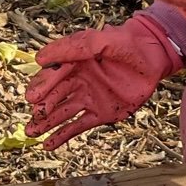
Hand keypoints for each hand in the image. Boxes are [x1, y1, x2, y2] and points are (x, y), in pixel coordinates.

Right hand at [24, 17, 178, 148]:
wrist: (153, 57)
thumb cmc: (126, 44)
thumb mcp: (100, 41)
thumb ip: (72, 48)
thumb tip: (39, 58)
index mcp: (74, 63)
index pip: (53, 77)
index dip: (42, 86)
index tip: (32, 97)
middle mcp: (78, 82)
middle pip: (54, 96)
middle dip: (42, 107)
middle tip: (35, 116)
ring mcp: (89, 99)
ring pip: (63, 113)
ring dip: (46, 123)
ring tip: (31, 132)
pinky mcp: (101, 113)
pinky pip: (79, 126)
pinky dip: (63, 136)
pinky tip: (48, 145)